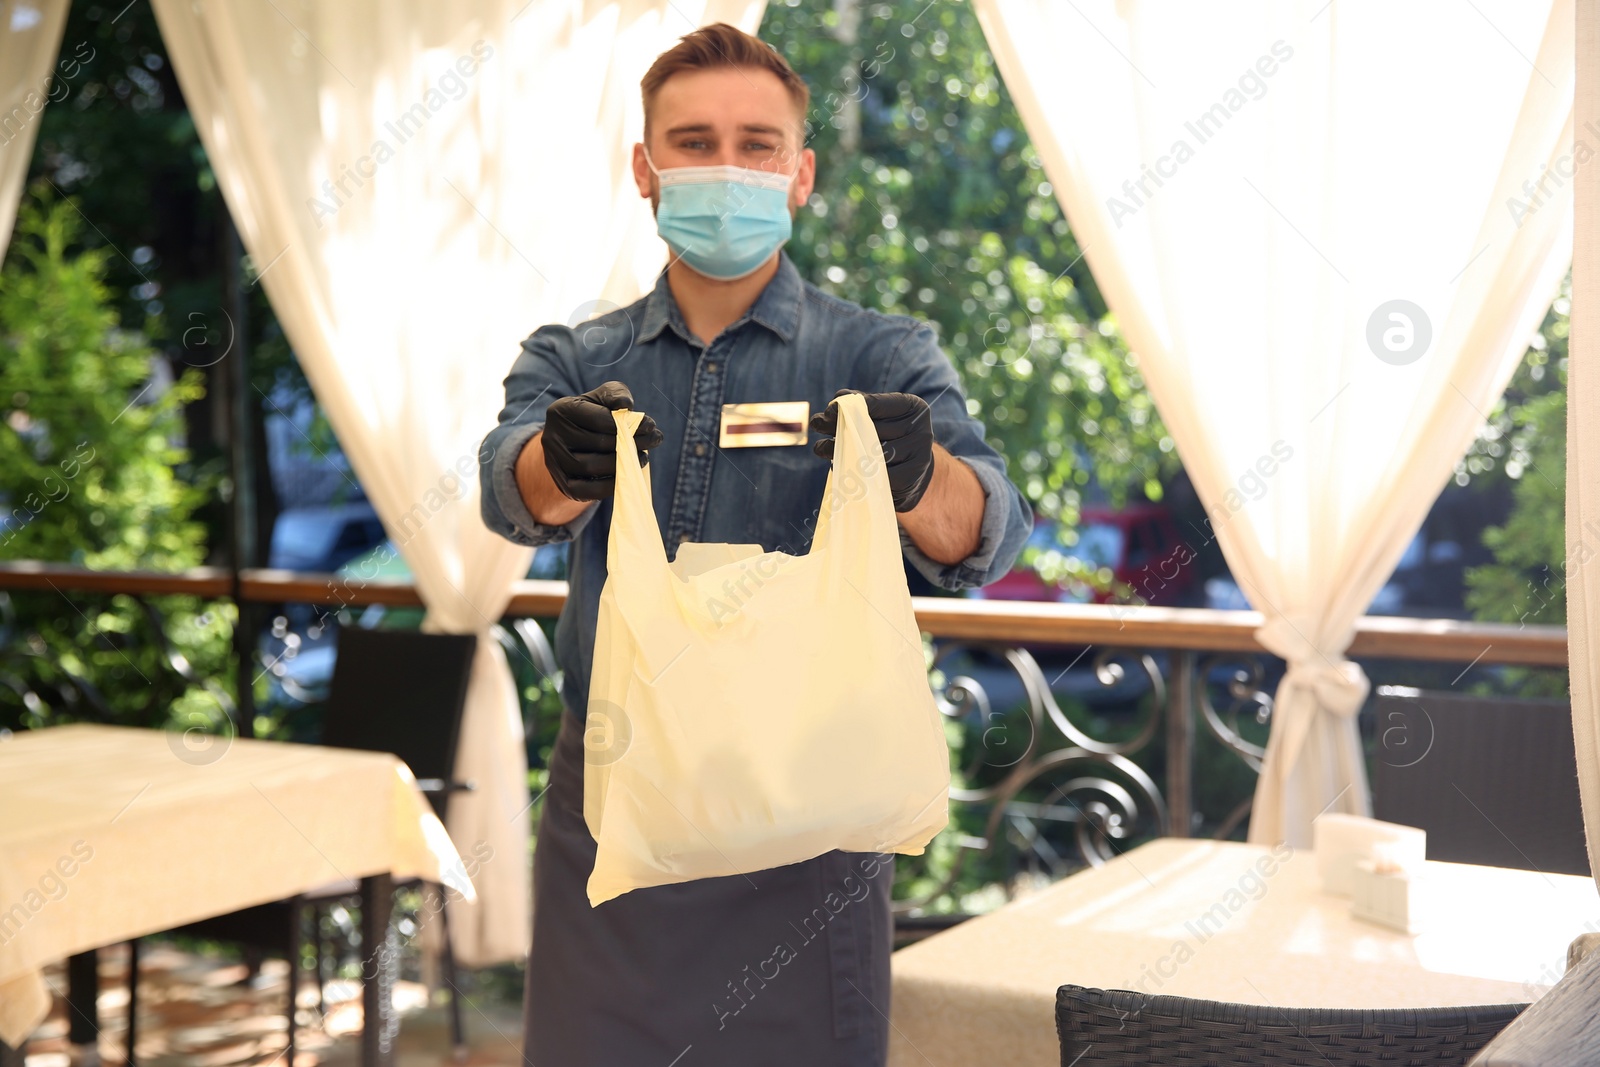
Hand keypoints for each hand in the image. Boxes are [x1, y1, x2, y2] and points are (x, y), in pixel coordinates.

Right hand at [540, 381, 663, 500]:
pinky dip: (609, 485)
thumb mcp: (603, 397)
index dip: (627, 423)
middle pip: (597, 443)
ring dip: (622, 464)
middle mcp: (552, 436)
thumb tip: (626, 405)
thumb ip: (616, 394)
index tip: (650, 425)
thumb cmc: (593, 414)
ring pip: (591, 466)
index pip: (599, 418)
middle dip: (630, 443)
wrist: (573, 441)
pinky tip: (626, 474)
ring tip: (642, 457)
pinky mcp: (562, 484)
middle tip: (652, 441)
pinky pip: (586, 490)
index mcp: (561, 410)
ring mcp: (554, 462)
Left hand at [810, 389, 934, 511]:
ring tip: (822, 448)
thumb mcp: (883, 417)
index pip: (878, 404)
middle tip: (817, 426)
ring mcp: (919, 455)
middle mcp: (921, 429)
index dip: (851, 406)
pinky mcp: (912, 478)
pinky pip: (878, 475)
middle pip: (873, 429)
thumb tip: (839, 399)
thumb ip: (863, 406)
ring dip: (842, 451)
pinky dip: (857, 472)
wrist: (916, 472)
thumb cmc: (892, 438)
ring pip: (873, 453)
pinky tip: (842, 467)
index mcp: (914, 408)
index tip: (828, 410)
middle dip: (840, 428)